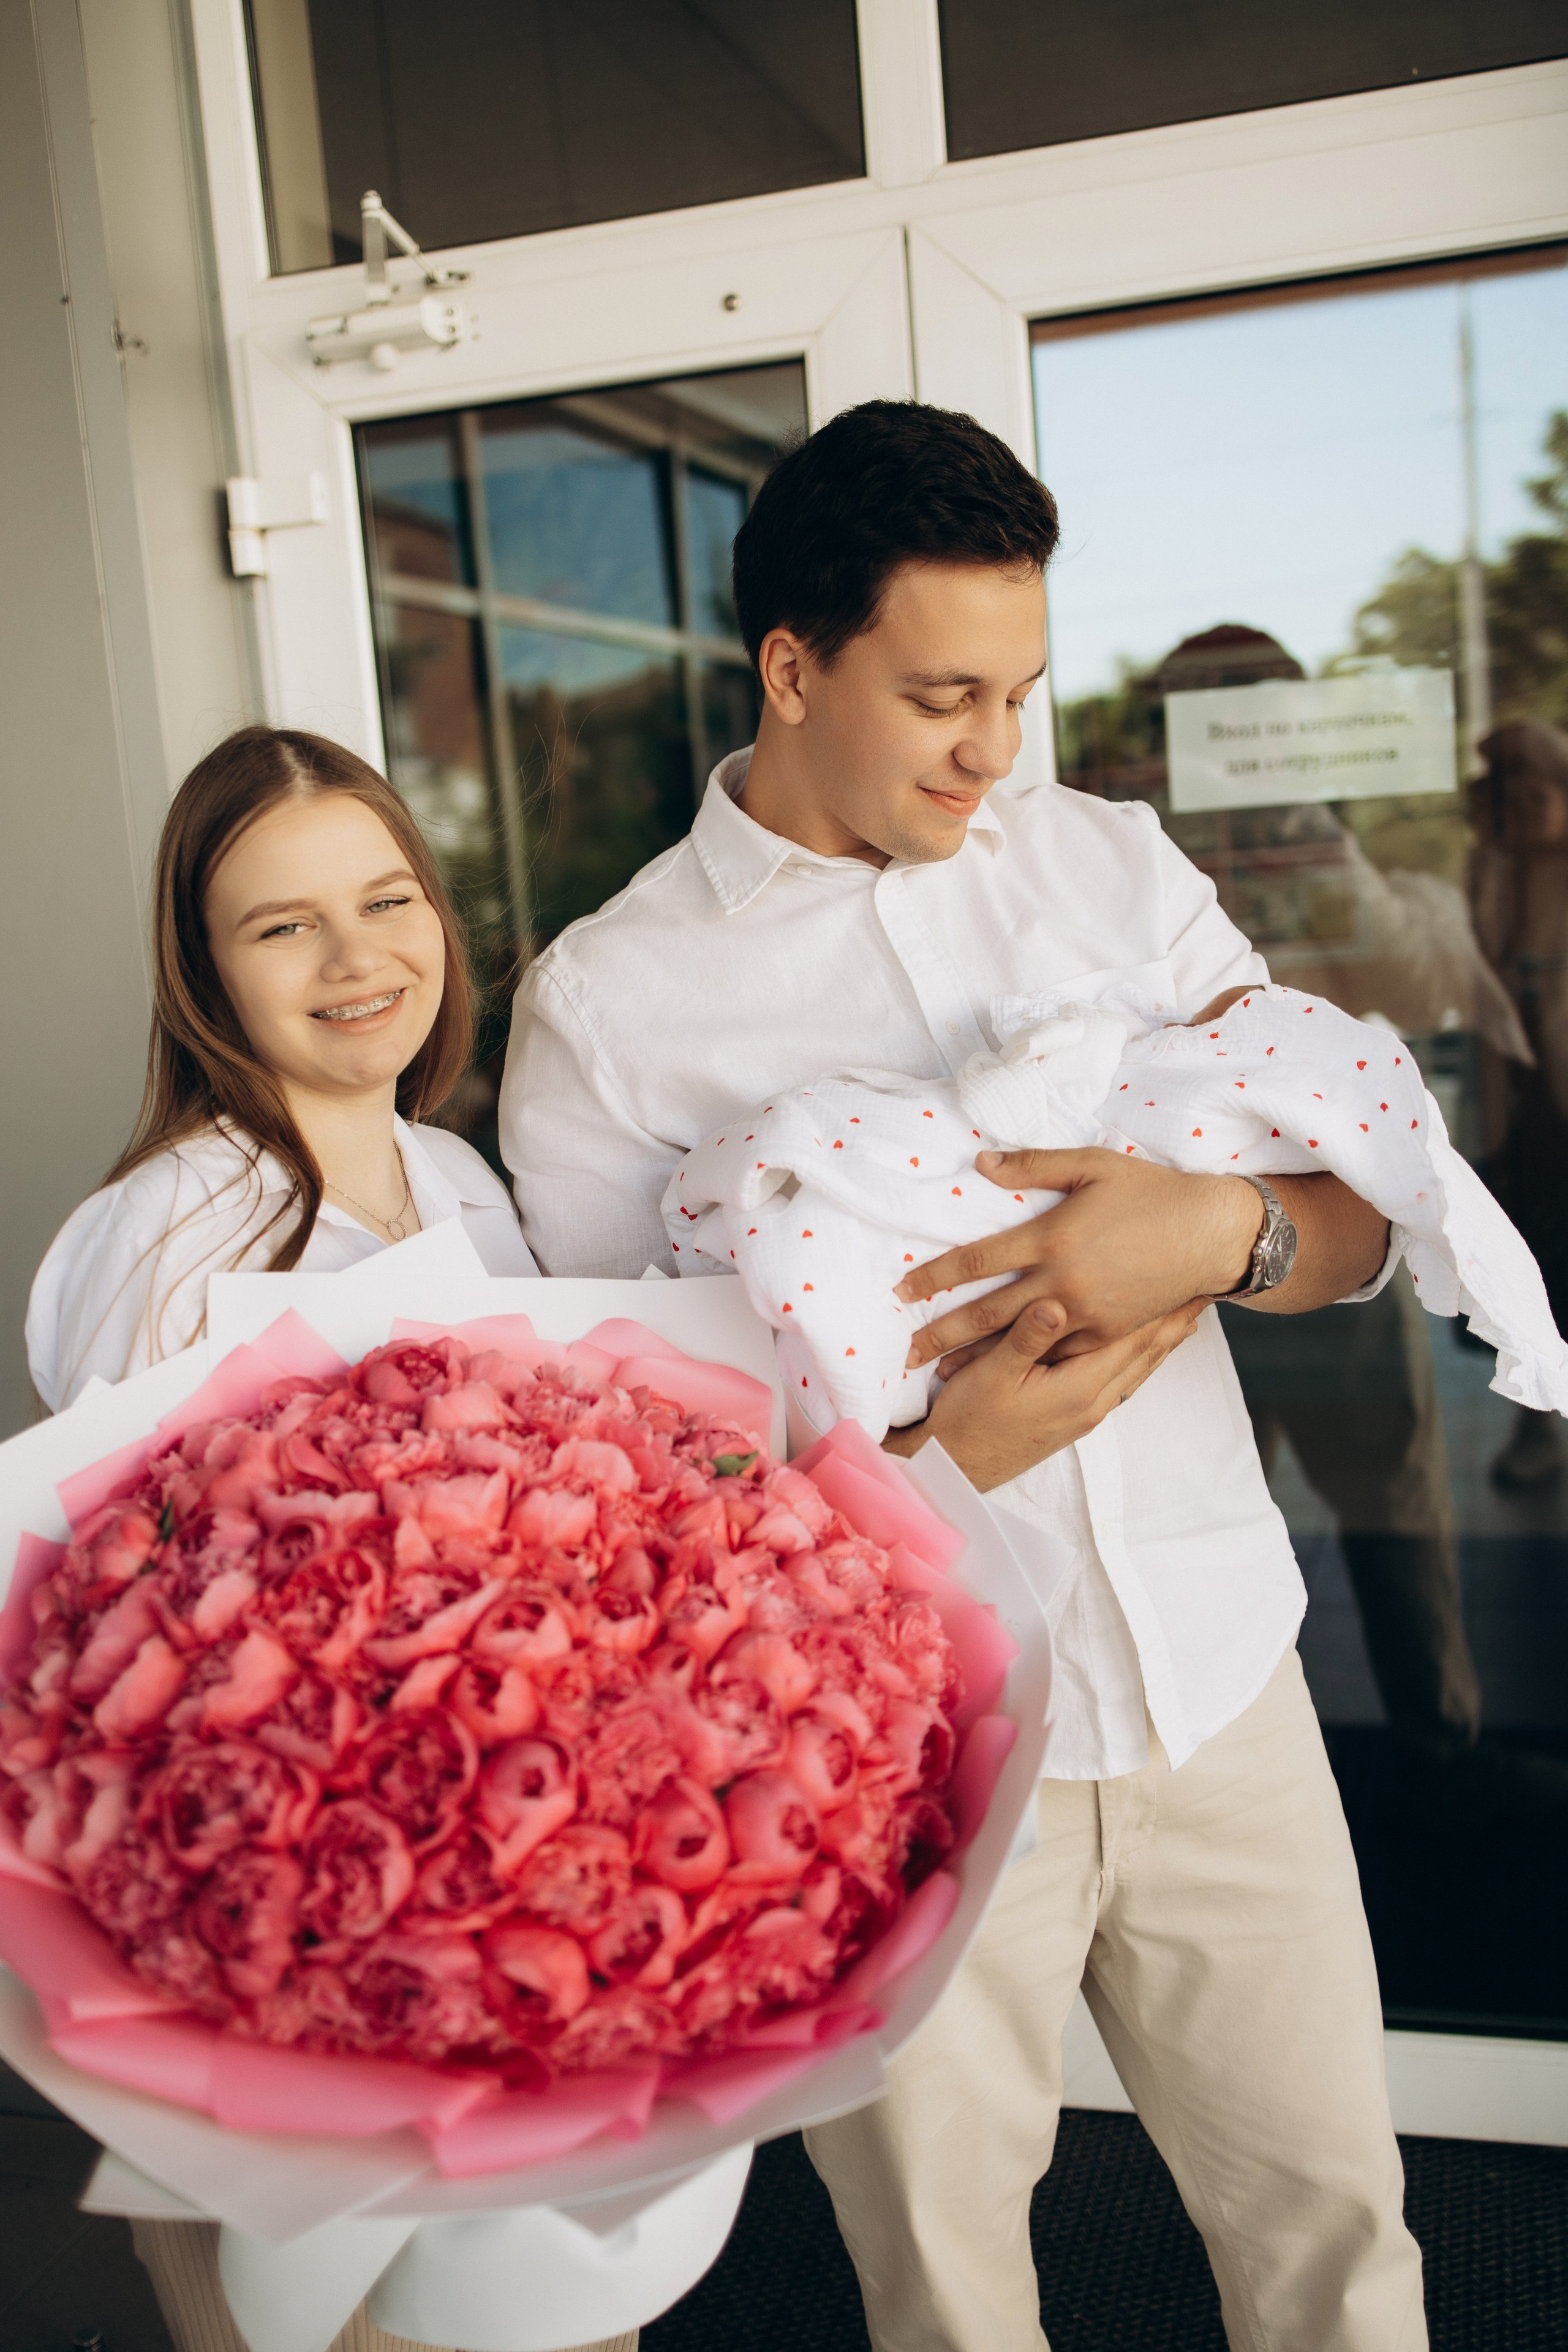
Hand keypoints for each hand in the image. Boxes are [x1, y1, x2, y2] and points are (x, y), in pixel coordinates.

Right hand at [883, 1298, 1203, 1490]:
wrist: (955, 1470)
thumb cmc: (969, 1420)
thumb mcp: (990, 1375)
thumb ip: (1026, 1337)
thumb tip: (1056, 1302)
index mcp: (1079, 1389)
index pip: (1134, 1341)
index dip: (1164, 1311)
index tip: (1191, 1284)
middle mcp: (1093, 1403)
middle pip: (1145, 1356)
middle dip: (1175, 1324)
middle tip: (1204, 1293)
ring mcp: (1086, 1413)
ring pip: (1136, 1371)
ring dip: (1161, 1343)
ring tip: (1186, 1318)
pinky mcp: (1074, 1418)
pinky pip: (1120, 1380)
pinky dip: (1138, 1359)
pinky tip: (1139, 1351)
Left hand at [896, 1147, 1263, 1368]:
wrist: (1210, 1233)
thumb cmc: (1151, 1192)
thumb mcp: (1092, 1165)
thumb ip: (1033, 1164)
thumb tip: (981, 1163)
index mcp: (1053, 1237)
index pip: (977, 1260)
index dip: (935, 1275)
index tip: (901, 1288)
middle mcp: (1064, 1281)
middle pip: (987, 1312)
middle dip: (941, 1333)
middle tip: (905, 1349)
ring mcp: (1087, 1313)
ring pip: (1019, 1342)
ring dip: (977, 1359)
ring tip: (938, 1373)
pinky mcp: (1108, 1333)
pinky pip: (1059, 1354)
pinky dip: (1027, 1364)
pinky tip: (1001, 1374)